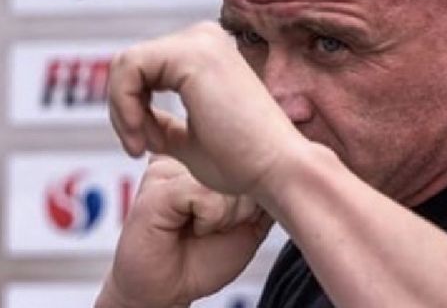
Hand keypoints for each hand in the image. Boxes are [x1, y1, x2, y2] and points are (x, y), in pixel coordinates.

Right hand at [95, 156, 272, 307]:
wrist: (166, 290)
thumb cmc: (202, 259)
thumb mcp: (249, 223)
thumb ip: (264, 194)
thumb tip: (288, 171)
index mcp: (205, 160)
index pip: (251, 160)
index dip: (254, 197)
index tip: (232, 219)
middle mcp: (187, 157)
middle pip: (244, 169)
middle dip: (242, 209)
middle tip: (214, 227)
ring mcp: (170, 167)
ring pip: (227, 182)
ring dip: (226, 218)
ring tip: (201, 228)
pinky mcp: (158, 185)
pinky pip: (207, 195)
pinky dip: (209, 221)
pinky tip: (190, 229)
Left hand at [106, 21, 305, 194]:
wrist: (277, 170)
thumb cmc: (244, 162)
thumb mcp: (188, 139)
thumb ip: (161, 122)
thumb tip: (134, 116)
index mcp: (208, 53)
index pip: (144, 69)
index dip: (130, 110)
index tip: (145, 147)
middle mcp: (206, 38)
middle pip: (131, 63)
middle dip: (125, 110)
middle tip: (141, 148)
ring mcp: (201, 41)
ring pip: (126, 64)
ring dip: (124, 110)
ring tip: (146, 144)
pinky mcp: (192, 53)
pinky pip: (129, 67)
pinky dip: (125, 105)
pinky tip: (146, 136)